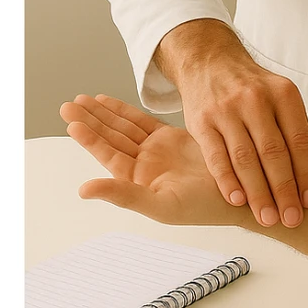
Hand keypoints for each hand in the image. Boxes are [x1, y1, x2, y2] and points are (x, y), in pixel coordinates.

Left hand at [60, 92, 234, 226]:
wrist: (240, 194)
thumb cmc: (204, 206)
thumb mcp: (161, 204)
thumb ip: (123, 195)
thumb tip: (84, 190)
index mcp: (138, 180)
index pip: (108, 155)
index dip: (90, 138)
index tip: (72, 122)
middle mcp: (144, 165)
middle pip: (111, 137)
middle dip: (89, 120)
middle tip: (68, 105)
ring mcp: (157, 150)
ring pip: (123, 127)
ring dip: (103, 113)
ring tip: (82, 101)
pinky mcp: (172, 138)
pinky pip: (143, 121)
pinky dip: (125, 111)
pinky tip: (108, 102)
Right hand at [174, 44, 307, 228]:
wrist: (210, 62)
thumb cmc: (252, 88)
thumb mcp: (279, 96)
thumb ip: (292, 131)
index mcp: (283, 94)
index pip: (300, 140)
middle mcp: (256, 100)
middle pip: (274, 153)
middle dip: (285, 191)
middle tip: (292, 219)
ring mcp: (226, 110)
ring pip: (245, 158)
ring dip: (258, 193)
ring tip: (267, 218)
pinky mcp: (201, 121)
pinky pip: (216, 156)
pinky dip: (227, 181)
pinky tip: (237, 201)